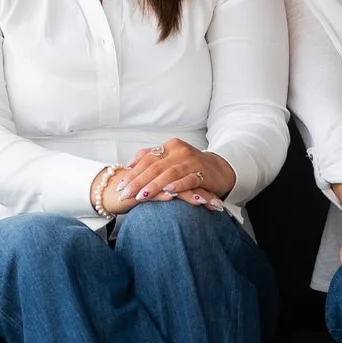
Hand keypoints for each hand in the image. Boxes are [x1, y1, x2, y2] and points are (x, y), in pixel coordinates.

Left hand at [105, 142, 226, 210]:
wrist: (221, 169)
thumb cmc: (190, 167)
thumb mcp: (171, 159)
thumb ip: (151, 158)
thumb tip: (129, 164)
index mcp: (170, 146)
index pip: (146, 159)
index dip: (132, 172)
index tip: (120, 186)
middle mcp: (180, 151)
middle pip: (155, 167)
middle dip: (138, 182)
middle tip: (125, 194)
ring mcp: (192, 161)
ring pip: (169, 173)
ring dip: (154, 185)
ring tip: (142, 196)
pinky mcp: (204, 173)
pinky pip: (190, 179)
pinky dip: (178, 185)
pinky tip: (169, 191)